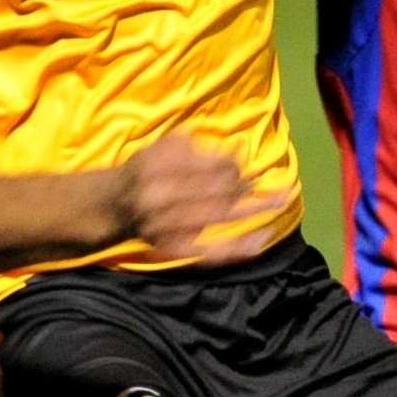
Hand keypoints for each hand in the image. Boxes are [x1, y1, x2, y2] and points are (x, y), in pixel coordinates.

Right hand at [117, 133, 291, 262]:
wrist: (113, 206)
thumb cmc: (146, 168)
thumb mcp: (163, 146)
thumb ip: (194, 144)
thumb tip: (237, 150)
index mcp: (158, 166)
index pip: (207, 165)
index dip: (234, 165)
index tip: (248, 163)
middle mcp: (161, 196)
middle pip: (216, 190)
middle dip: (247, 185)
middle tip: (274, 182)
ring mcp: (167, 226)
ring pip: (218, 217)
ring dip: (253, 208)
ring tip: (283, 199)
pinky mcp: (173, 249)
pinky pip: (209, 252)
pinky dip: (237, 248)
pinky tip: (262, 240)